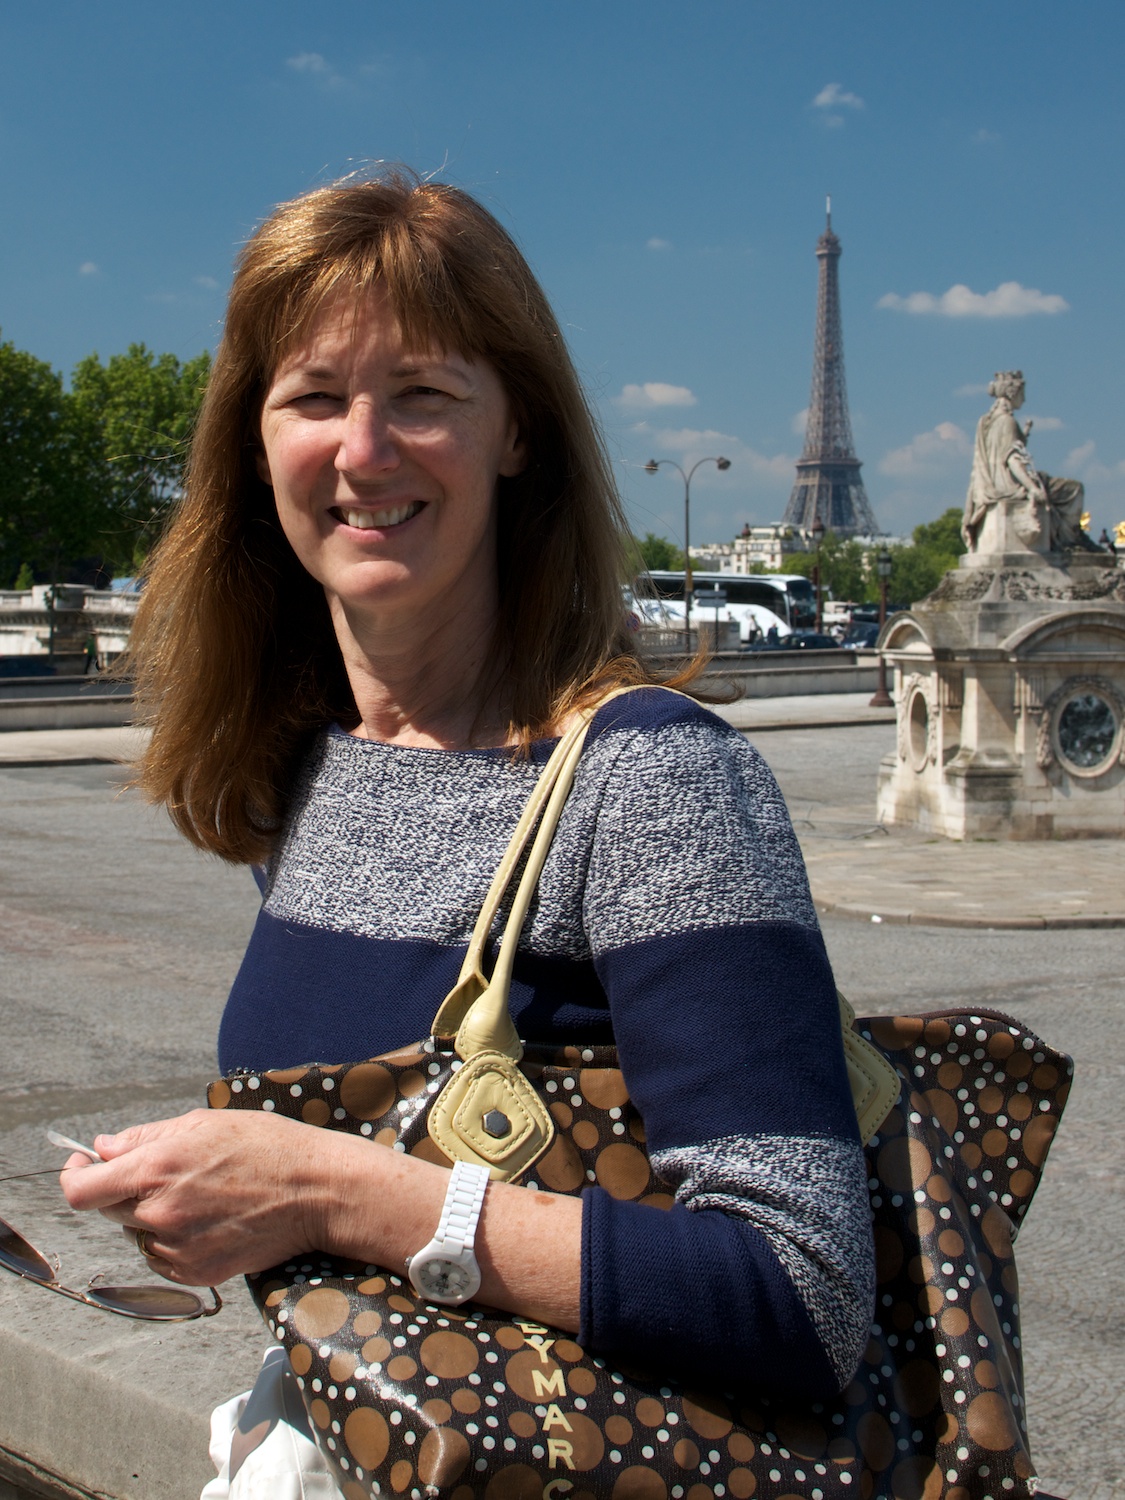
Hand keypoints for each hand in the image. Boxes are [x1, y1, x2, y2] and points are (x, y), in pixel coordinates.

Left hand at [59, 1109, 354, 1286]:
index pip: (81, 1190)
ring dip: (151, 1217)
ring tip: (200, 1195)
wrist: (319, 1192)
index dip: (74, 1176)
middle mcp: (160, 1213)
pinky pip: (163, 1257)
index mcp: (158, 1169)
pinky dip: (174, 1240)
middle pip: (108, 1210)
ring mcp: (178, 1248)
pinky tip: (210, 1218)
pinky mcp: (197, 1273)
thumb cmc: (269, 1147)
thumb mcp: (205, 1124)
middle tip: (164, 1173)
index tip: (83, 1166)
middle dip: (124, 1190)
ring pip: (137, 1234)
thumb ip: (146, 1137)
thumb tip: (103, 1148)